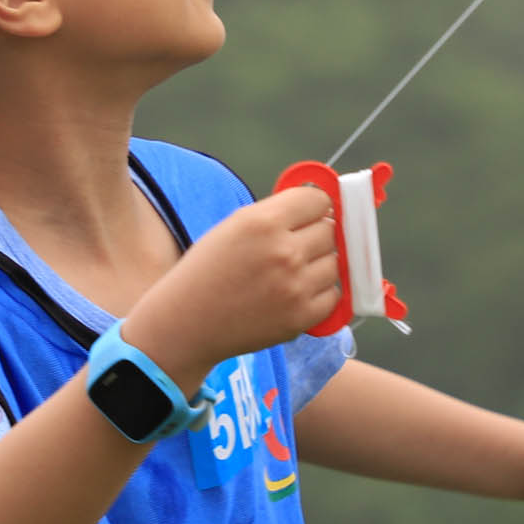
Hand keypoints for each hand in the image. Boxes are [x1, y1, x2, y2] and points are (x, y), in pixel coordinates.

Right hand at [125, 185, 342, 383]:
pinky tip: (294, 293)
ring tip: (289, 274)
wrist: (188, 322)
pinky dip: (319, 294)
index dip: (315, 207)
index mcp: (263, 222)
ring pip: (334, 263)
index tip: (309, 215)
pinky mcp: (302, 317)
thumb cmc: (208, 271)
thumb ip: (277, 212)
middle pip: (330, 231)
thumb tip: (324, 207)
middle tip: (291, 248)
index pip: (318, 200)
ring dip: (318, 265)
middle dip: (315, 235)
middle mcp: (284, 252)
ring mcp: (296, 287)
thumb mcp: (234, 225)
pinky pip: (333, 295)